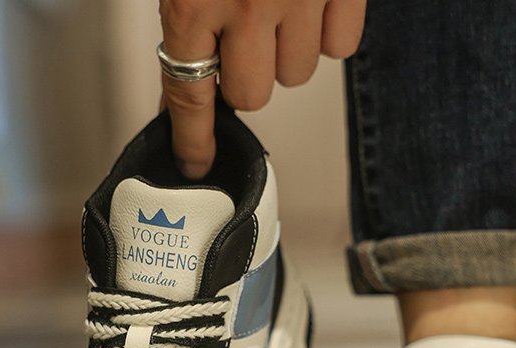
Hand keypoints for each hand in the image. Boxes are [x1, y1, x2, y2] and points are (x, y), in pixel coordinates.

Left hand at [159, 0, 366, 178]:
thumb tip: (175, 104)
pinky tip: (313, 2)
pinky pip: (341, 47)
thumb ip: (185, 34)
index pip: (191, 96)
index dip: (193, 138)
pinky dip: (329, 31)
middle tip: (245, 39)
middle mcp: (248, 2)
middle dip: (246, 78)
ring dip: (287, 52)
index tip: (195, 163)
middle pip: (252, 97)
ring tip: (279, 5)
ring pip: (297, 75)